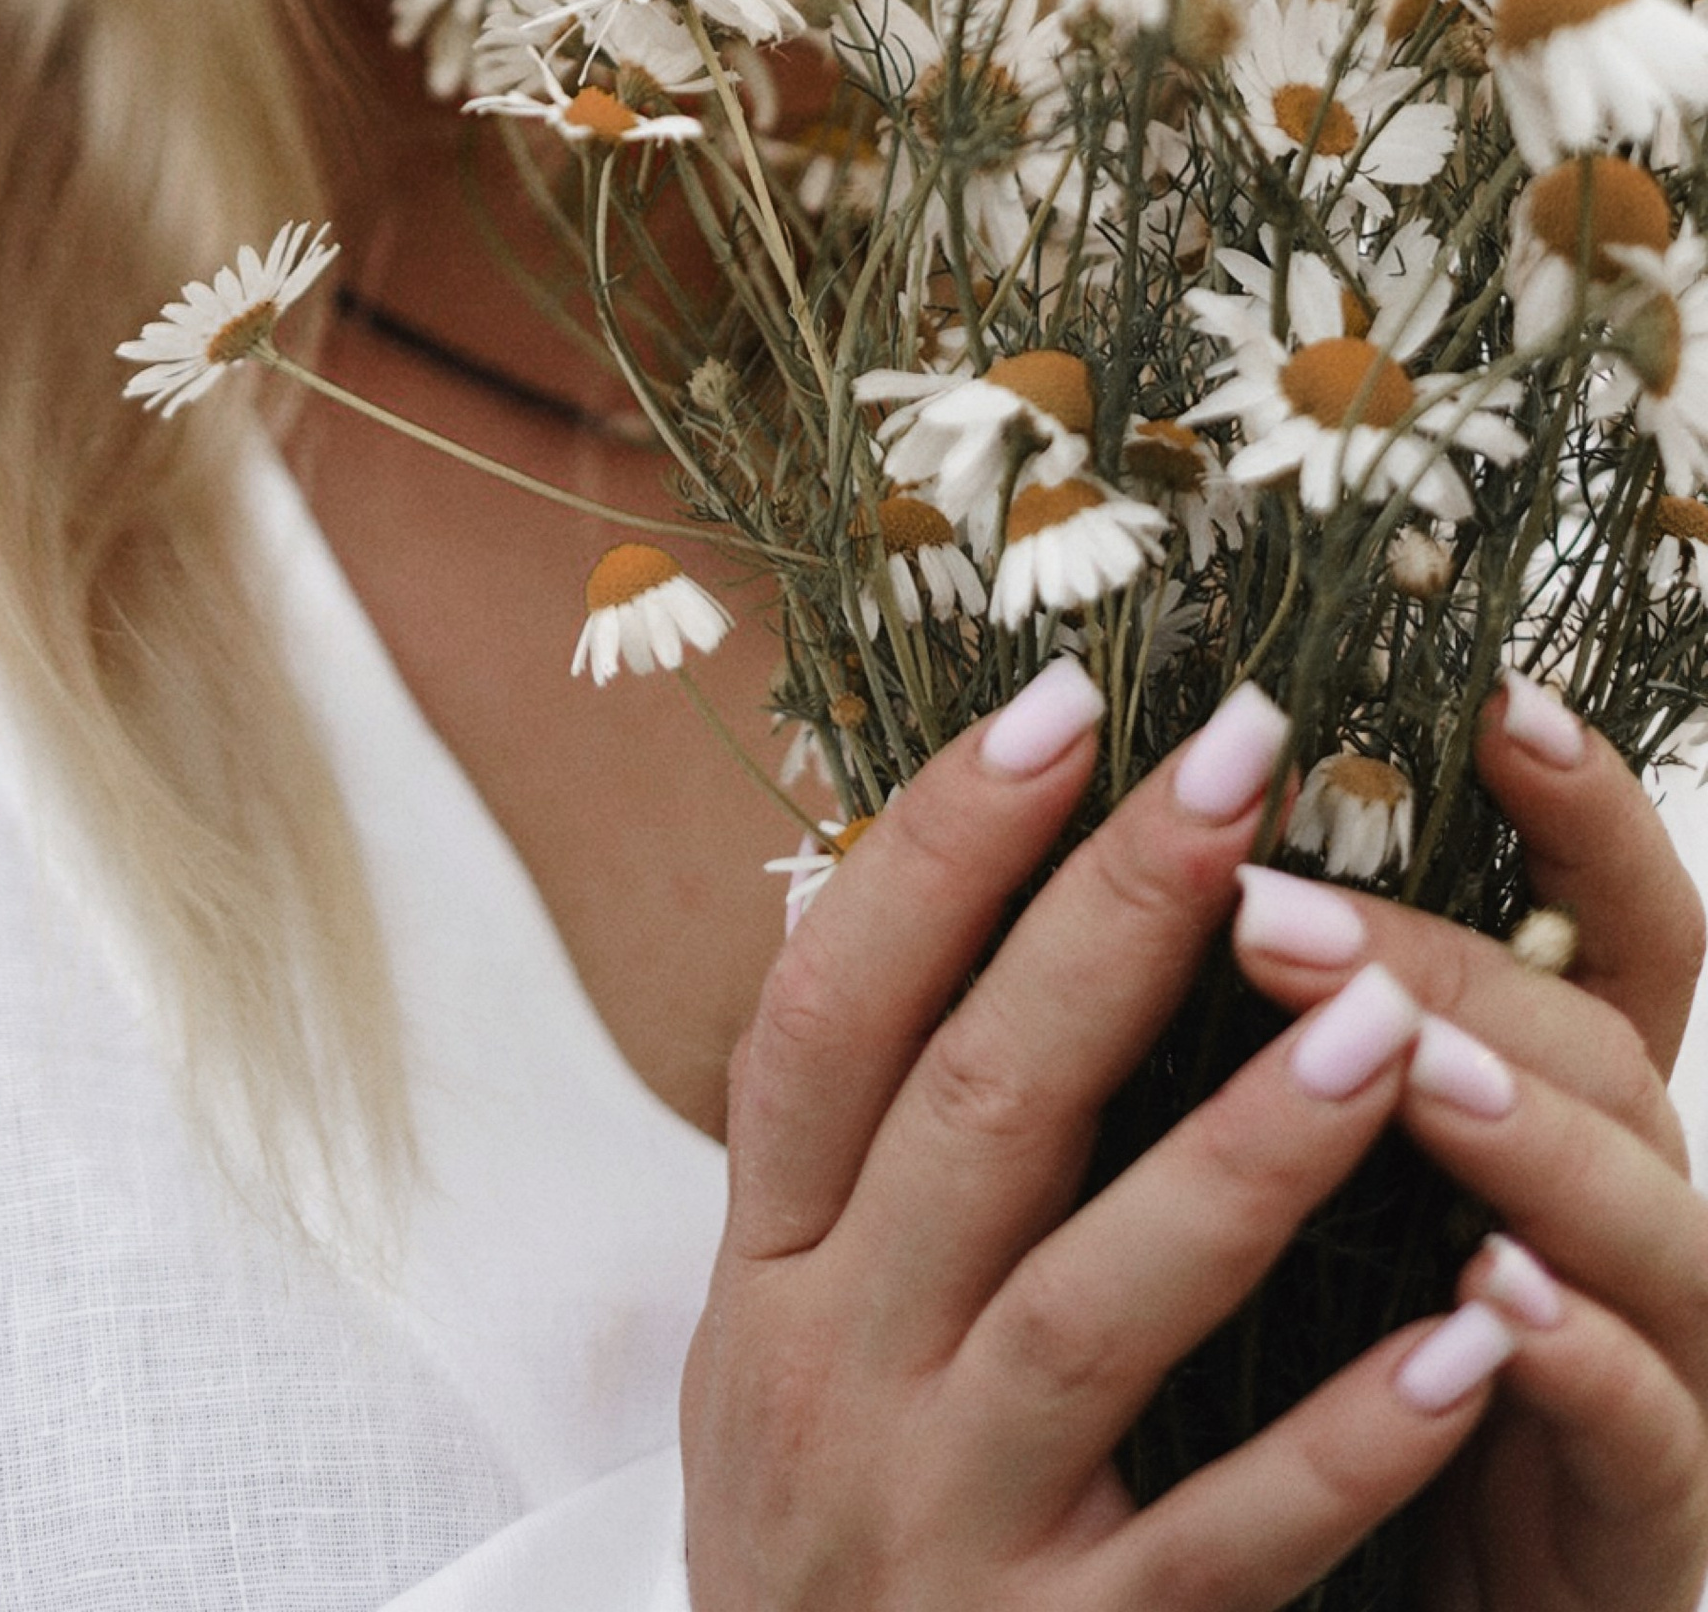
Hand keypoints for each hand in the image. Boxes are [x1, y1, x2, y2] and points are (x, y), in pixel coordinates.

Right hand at [683, 658, 1518, 1611]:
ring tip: (1385, 1013)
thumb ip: (862, 1157)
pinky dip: (1346, 1441)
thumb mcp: (785, 1343)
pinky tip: (1467, 1340)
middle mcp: (821, 1384)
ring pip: (1096, 1309)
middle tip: (1248, 758)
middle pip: (968, 1111)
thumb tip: (938, 867)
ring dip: (1246, 1154)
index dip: (934, 852)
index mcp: (759, 1277)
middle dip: (1109, 920)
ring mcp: (940, 1532)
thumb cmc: (836, 1542)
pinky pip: (1223, 1546)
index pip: (823, 1019)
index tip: (1064, 699)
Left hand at [1230, 673, 1707, 1611]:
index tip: (1498, 696)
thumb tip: (1134, 816)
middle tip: (1265, 905)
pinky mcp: (1638, 1533)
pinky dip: (1574, 1363)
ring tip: (1409, 1066)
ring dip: (1521, 1131)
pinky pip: (1639, 1438)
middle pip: (1593, 1041)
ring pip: (1638, 1219)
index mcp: (1539, 1109)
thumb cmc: (1321, 1393)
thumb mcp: (1299, 1186)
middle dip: (1439, 962)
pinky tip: (1495, 1305)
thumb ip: (1268, 1025)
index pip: (1605, 930)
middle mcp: (1616, 1215)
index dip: (1583, 813)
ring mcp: (1655, 1371)